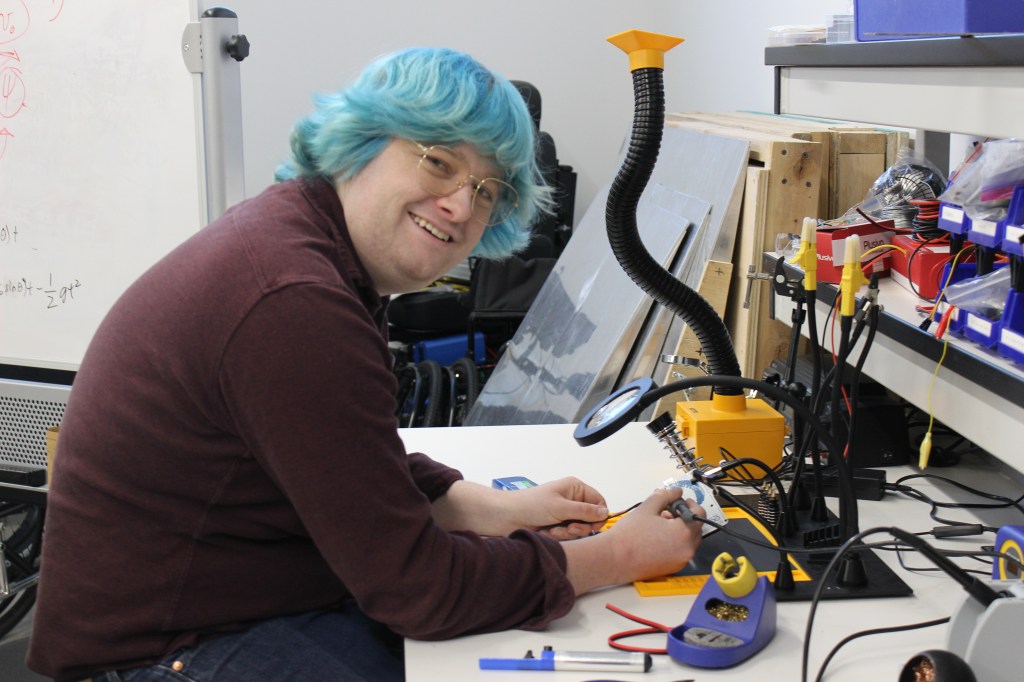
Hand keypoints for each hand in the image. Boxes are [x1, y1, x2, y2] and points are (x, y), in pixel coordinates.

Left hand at [512, 477, 608, 539]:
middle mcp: (571, 500)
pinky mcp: (557, 526)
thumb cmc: (530, 505)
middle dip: (579, 527)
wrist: (507, 517)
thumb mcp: (561, 507)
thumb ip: (585, 511)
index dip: (598, 515)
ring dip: (566, 533)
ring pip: (579, 530)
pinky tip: (546, 533)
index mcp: (574, 488)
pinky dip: (558, 537)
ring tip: (552, 530)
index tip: (593, 525)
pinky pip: (567, 536)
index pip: (598, 502)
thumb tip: (605, 513)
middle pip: (590, 519)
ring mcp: (564, 514)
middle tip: (567, 528)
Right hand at [561, 487, 703, 593]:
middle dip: (684, 517)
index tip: (681, 501)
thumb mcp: (648, 507)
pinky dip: (674, 542)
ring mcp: (680, 561)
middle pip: (695, 529)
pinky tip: (657, 536)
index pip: (699, 514)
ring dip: (679, 530)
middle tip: (668, 510)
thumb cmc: (629, 535)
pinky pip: (679, 551)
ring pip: (687, 541)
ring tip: (659, 523)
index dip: (691, 504)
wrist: (613, 558)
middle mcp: (686, 550)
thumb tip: (676, 492)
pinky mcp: (672, 568)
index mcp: (684, 533)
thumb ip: (665, 496)